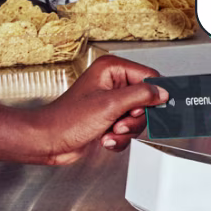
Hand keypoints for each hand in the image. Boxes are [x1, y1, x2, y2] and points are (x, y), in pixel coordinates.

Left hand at [31, 55, 169, 164]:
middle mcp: (112, 83)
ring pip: (137, 118)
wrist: (49, 141)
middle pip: (145, 101)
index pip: (148, 76)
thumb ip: (140, 96)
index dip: (151, 95)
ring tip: (109, 131)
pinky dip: (118, 138)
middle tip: (120, 122)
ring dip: (125, 130)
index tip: (146, 109)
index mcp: (112, 69)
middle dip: (134, 118)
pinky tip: (104, 138)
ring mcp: (110, 102)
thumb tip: (161, 92)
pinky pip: (127, 130)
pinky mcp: (108, 119)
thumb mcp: (110, 105)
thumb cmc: (67, 120)